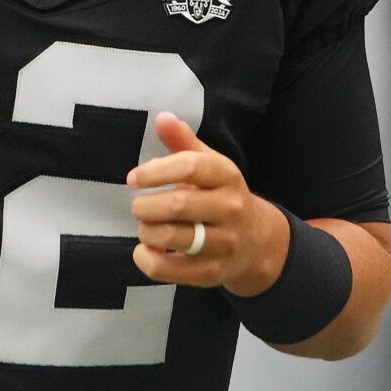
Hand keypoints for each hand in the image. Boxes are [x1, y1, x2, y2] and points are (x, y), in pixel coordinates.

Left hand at [127, 114, 284, 291]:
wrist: (257, 242)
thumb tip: (162, 118)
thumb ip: (184, 143)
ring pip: (172, 237)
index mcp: (228, 176)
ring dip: (147, 231)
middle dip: (146, 206)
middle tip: (139, 207)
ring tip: (146, 226)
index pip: (190, 166)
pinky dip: (147, 260)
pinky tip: (144, 250)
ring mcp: (224, 243)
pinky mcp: (211, 272)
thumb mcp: (210, 166)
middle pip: (178, 204)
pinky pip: (169, 270)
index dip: (155, 171)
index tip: (133, 178)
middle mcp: (230, 208)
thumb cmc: (221, 196)